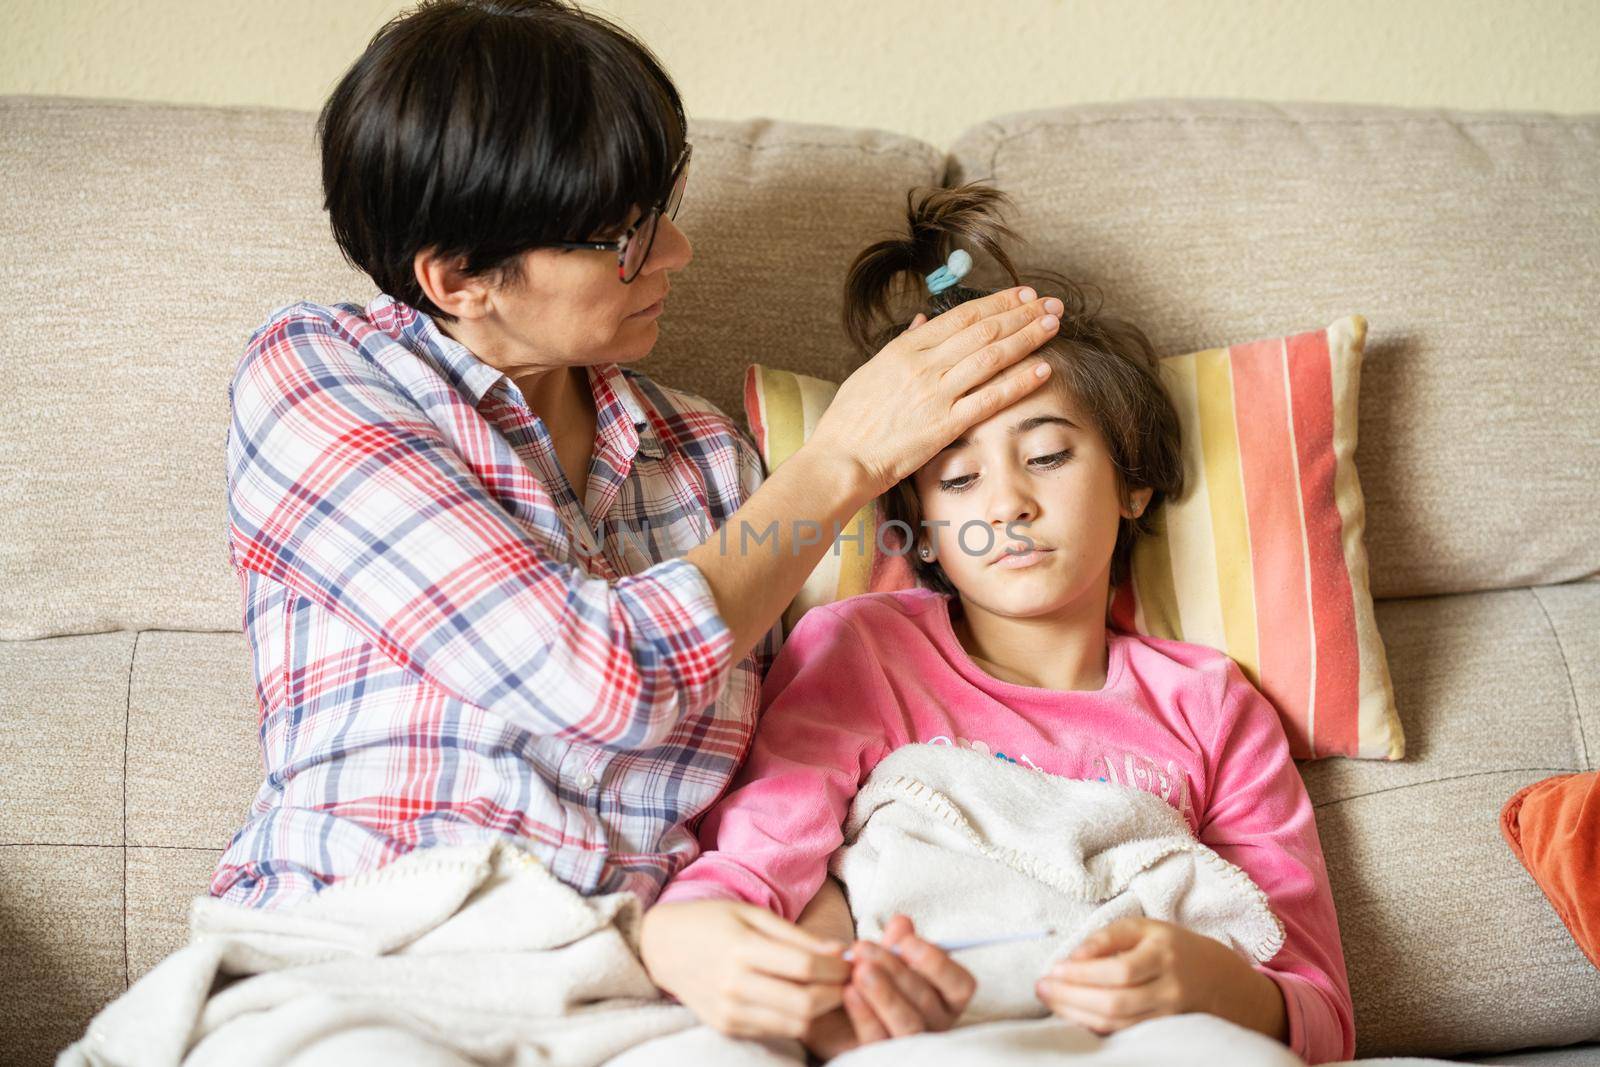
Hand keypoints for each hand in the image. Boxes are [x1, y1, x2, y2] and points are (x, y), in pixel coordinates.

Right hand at [639, 899, 850, 1038]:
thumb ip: (797, 936)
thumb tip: (840, 951)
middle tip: (848, 979)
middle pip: (805, 1003)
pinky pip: (776, 1031)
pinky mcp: (727, 1027)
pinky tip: (801, 999)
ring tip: (829, 989)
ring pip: (795, 1024)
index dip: (837, 968)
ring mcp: (729, 1011)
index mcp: (742, 949)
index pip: (805, 968)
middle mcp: (734, 985)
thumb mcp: (752, 915)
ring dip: (821, 1010)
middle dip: (836, 993)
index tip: (852, 961)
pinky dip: (796, 1019)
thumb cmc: (712, 921)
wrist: (663, 947)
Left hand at [803, 914, 974, 1057]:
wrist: (836, 1014)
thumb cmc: (872, 980)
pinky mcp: (883, 1058)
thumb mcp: (883, 959)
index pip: (961, 985)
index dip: (938, 963)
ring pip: (908, 1024)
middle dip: (895, 970)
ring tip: (859, 970)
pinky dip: (865, 1014)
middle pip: (927, 1001)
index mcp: (946, 999)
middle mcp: (936, 1025)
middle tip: (864, 948)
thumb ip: (895, 942)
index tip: (907, 941)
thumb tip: (902, 922)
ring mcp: (912, 1045)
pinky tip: (849, 992)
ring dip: (884, 994)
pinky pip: (879, 1039)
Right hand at [808, 288, 1062, 495]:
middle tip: (1051, 303)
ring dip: (1027, 337)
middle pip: (983, 330)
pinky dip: (1019, 381)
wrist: (840, 459)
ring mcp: (936, 394)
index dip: (997, 302)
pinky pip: (990, 398)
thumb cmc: (850, 421)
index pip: (961, 316)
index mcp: (905, 349)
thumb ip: (902, 345)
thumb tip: (921, 321)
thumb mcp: (871, 371)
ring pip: (992, 356)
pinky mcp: (945, 425)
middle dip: (1022, 313)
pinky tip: (1043, 368)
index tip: (1022, 293)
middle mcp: (924, 365)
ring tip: (1054, 324)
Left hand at [1035, 917, 1285, 1040]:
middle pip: (1115, 1002)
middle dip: (1071, 997)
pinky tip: (1072, 1015)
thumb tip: (1072, 955)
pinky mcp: (1164, 1033)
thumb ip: (1108, 937)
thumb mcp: (1146, 929)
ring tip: (1049, 1000)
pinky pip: (1124, 1034)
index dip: (1082, 973)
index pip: (1119, 970)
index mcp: (1164, 954)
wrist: (1223, 982)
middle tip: (1040, 987)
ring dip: (1076, 1014)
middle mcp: (1170, 988)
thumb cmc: (1174, 947)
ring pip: (1117, 1023)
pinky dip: (1093, 1026)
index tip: (1051, 969)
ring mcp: (1170, 1016)